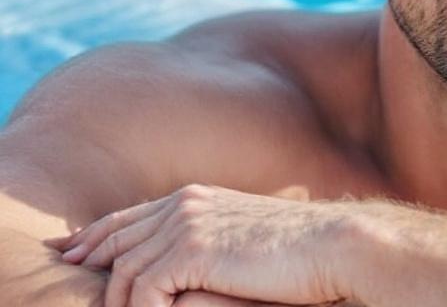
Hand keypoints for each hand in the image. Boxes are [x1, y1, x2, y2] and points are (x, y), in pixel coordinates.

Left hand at [50, 184, 351, 306]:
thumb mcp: (242, 237)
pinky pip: (140, 288)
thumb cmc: (299, 250)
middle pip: (116, 236)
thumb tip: (177, 266)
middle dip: (88, 258)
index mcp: (198, 196)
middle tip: (69, 274)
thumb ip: (206, 241)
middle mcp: (186, 202)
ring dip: (117, 301)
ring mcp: (187, 223)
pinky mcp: (192, 249)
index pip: (131, 215)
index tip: (76, 251)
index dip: (99, 234)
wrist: (332, 244)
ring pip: (122, 268)